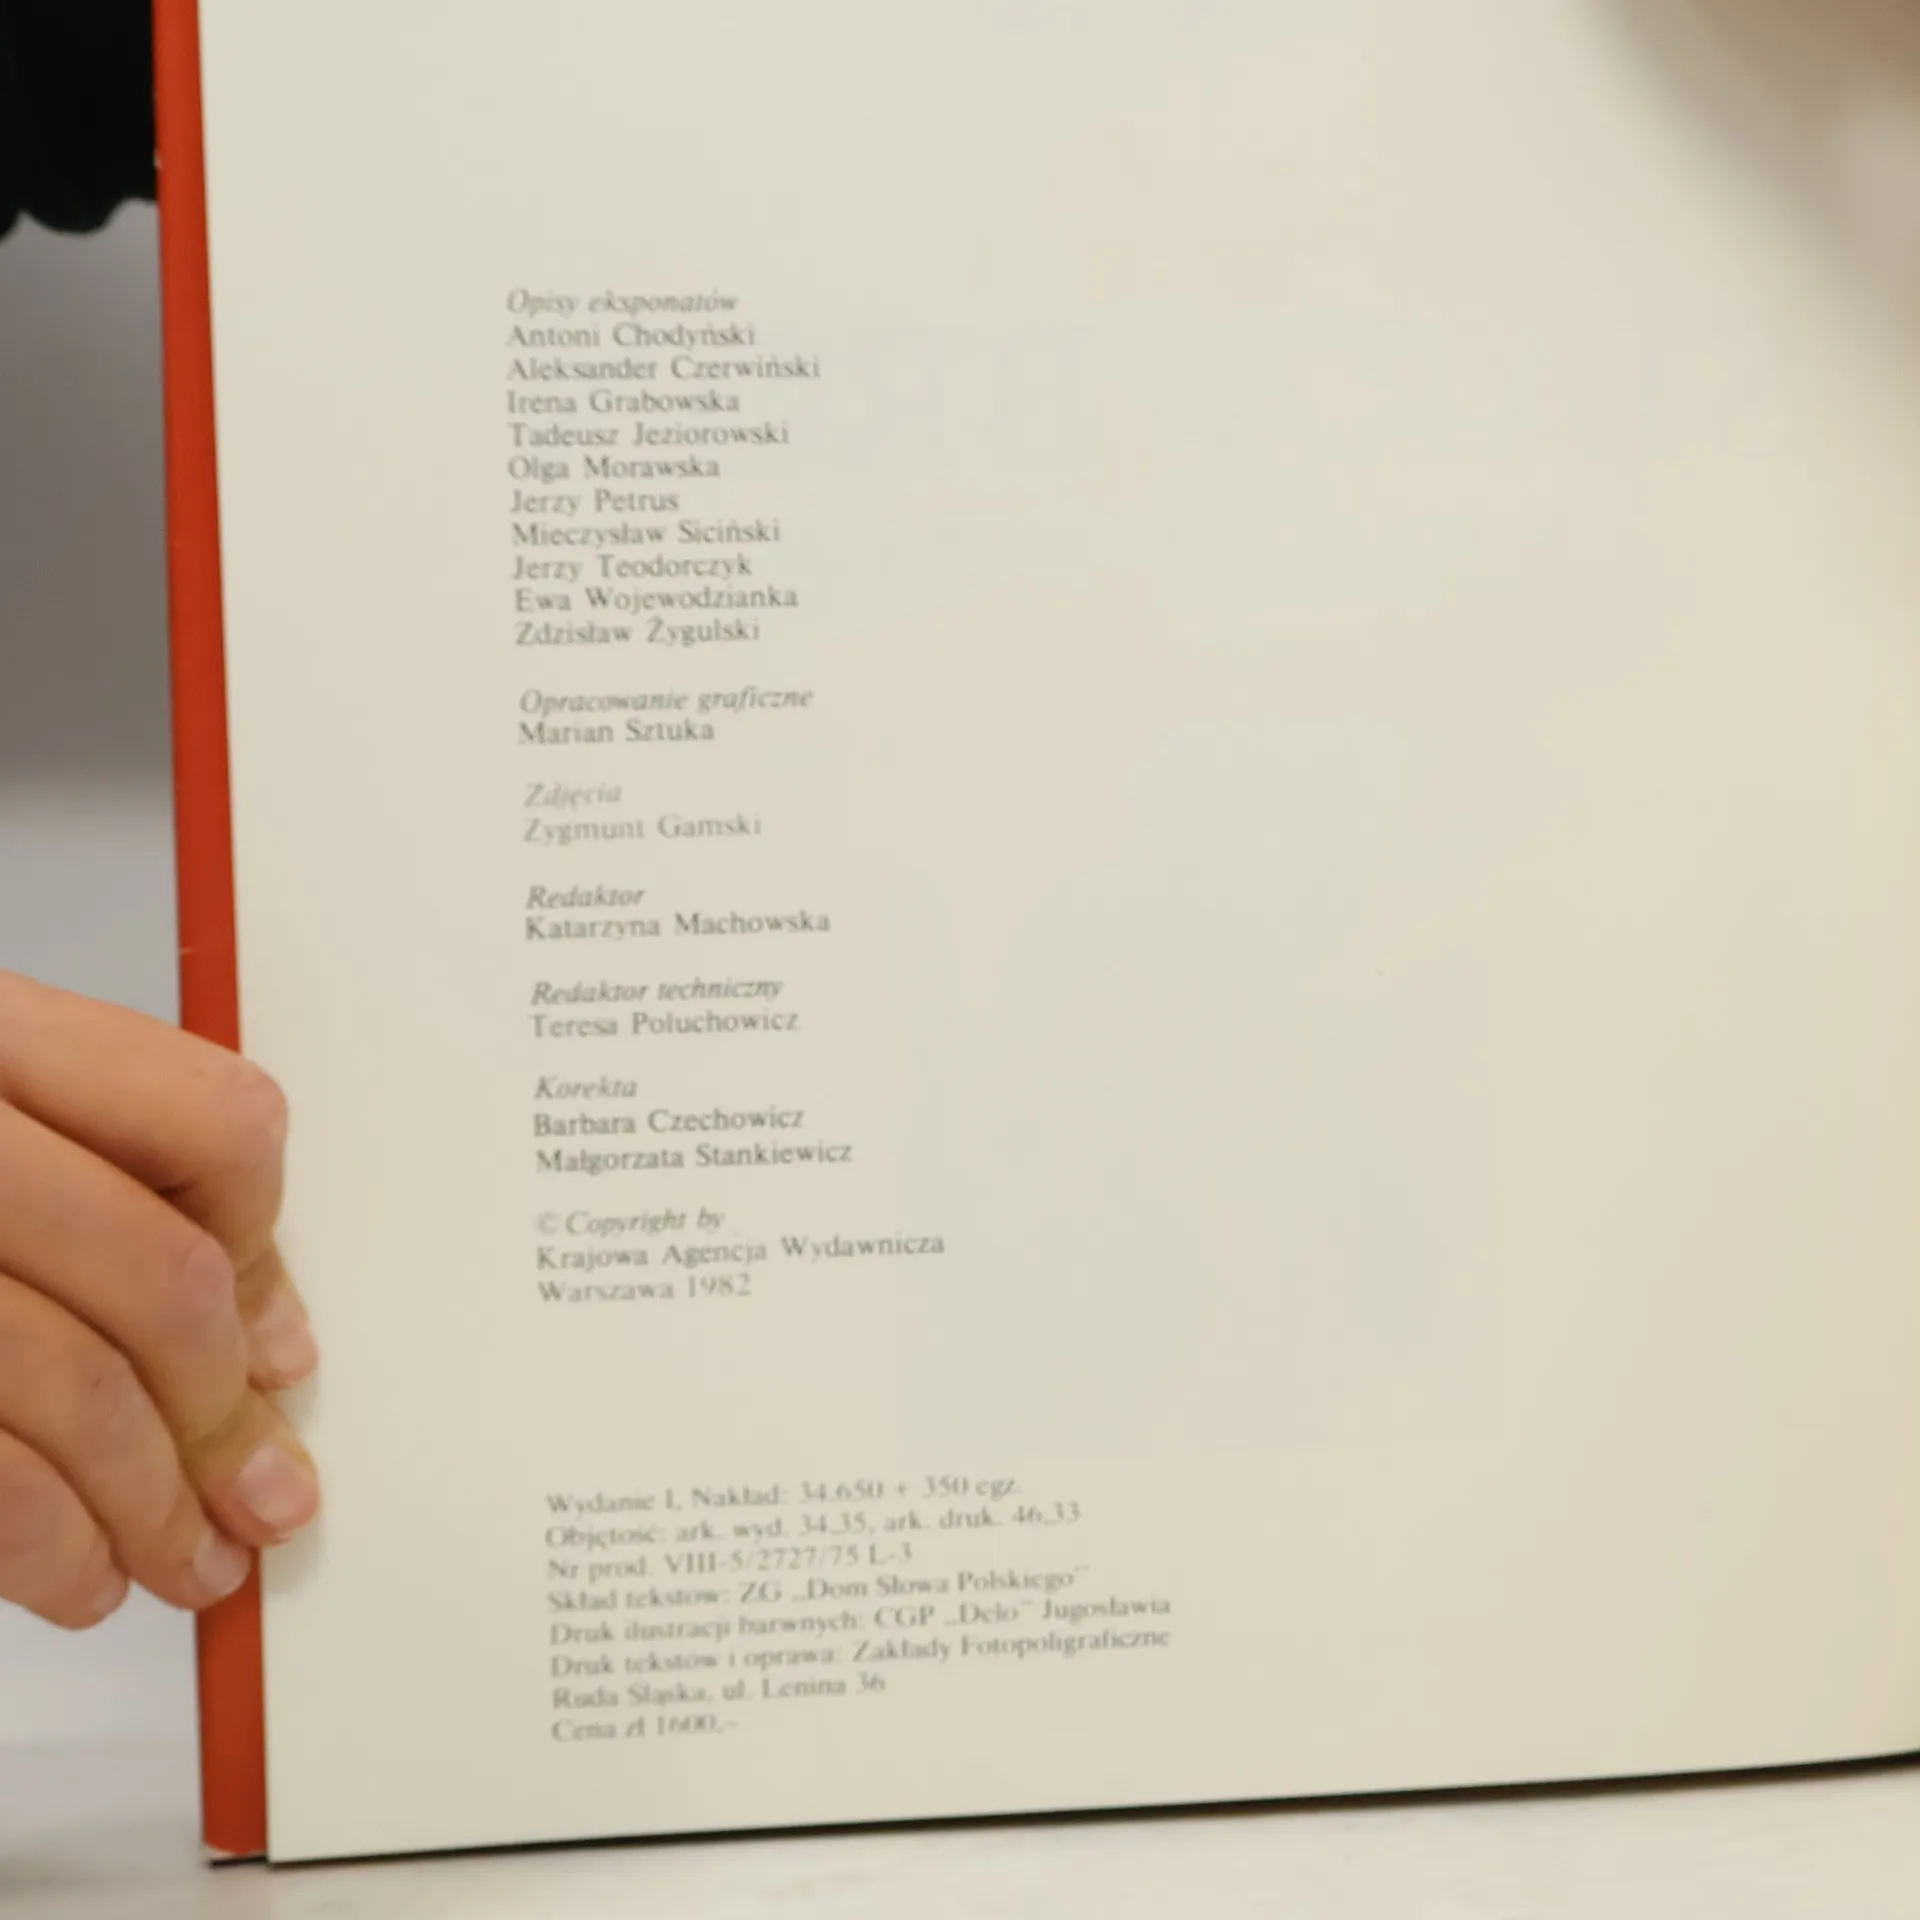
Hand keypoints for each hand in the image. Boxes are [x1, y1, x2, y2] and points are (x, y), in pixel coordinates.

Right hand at [0, 971, 319, 1628]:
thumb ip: (103, 1194)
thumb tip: (268, 1344)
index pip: (216, 1125)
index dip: (262, 1250)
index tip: (275, 1346)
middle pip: (158, 1281)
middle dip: (224, 1420)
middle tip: (259, 1497)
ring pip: (76, 1388)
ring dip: (152, 1508)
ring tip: (185, 1561)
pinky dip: (47, 1550)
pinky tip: (75, 1579)